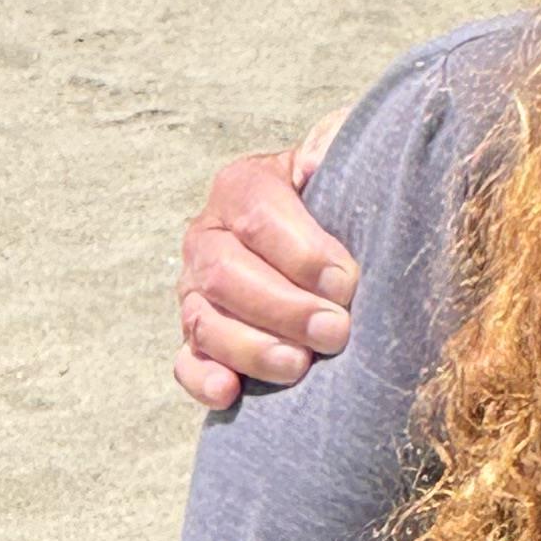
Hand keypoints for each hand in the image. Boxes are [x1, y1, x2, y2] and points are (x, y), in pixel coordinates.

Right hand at [175, 110, 358, 410]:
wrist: (346, 226)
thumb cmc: (353, 192)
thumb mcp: (349, 155)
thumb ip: (341, 148)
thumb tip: (327, 160)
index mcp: (245, 185)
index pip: (256, 214)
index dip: (301, 252)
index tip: (347, 281)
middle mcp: (210, 236)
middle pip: (225, 273)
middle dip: (284, 308)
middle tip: (336, 331)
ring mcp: (199, 290)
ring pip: (204, 320)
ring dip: (250, 347)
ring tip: (298, 365)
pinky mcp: (203, 338)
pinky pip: (187, 361)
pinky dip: (203, 379)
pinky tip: (231, 392)